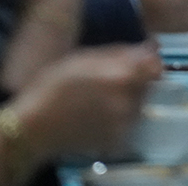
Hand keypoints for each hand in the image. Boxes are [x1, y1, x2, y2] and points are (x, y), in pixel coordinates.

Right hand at [15, 44, 161, 157]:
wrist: (32, 128)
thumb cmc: (52, 86)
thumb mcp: (84, 58)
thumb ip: (121, 52)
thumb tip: (152, 46)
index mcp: (123, 76)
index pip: (156, 66)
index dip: (148, 63)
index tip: (138, 62)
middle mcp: (129, 100)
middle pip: (146, 86)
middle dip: (134, 81)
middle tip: (108, 81)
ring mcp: (124, 124)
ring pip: (137, 105)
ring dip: (127, 100)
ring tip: (99, 100)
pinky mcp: (116, 141)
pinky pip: (126, 124)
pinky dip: (118, 118)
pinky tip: (96, 115)